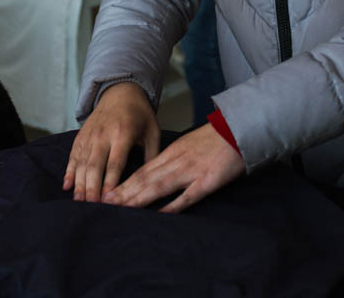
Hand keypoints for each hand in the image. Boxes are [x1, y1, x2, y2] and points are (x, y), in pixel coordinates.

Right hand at [63, 82, 159, 201]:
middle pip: (95, 165)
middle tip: (91, 207)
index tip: (108, 199)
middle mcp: (104, 135)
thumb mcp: (153, 131)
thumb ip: (152, 155)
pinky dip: (69, 171)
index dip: (110, 182)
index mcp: (123, 134)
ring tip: (79, 202)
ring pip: (82, 163)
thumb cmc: (140, 114)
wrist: (120, 91)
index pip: (115, 162)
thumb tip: (152, 180)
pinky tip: (67, 186)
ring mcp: (90, 135)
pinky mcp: (81, 136)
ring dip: (80, 183)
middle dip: (92, 188)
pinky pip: (73, 155)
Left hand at [103, 123, 244, 212]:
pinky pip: (187, 196)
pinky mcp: (207, 181)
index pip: (142, 170)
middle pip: (145, 179)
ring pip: (159, 186)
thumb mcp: (190, 143)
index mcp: (173, 152)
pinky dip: (171, 206)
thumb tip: (157, 172)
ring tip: (120, 208)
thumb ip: (174, 157)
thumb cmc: (217, 137)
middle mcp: (177, 161)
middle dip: (123, 193)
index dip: (123, 183)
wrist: (240, 127)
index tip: (107, 193)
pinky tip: (158, 214)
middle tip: (102, 204)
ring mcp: (191, 171)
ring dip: (138, 198)